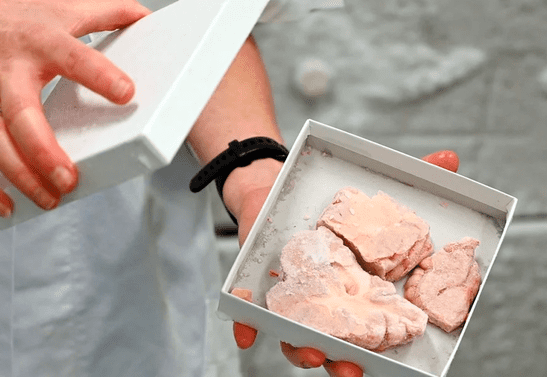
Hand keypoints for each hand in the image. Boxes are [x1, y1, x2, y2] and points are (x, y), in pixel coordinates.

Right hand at [0, 0, 149, 216]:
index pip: (73, 57)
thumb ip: (106, 12)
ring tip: (50, 198)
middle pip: (22, 115)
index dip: (99, 75)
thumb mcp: (60, 7)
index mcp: (39, 43)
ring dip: (19, 175)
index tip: (126, 94)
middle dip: (44, 151)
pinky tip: (6, 204)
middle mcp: (8, 74)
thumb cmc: (9, 18)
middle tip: (70, 179)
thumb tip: (145, 17)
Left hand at [230, 150, 459, 375]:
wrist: (272, 186)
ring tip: (309, 350)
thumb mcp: (370, 188)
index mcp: (356, 289)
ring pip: (293, 335)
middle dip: (341, 361)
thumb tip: (450, 157)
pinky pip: (249, 312)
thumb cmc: (326, 203)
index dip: (376, 350)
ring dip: (300, 348)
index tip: (385, 363)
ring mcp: (289, 296)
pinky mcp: (256, 284)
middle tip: (349, 369)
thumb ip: (413, 176)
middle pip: (333, 342)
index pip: (369, 330)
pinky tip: (246, 334)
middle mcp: (323, 301)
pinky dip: (247, 324)